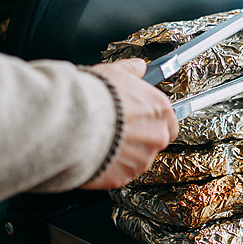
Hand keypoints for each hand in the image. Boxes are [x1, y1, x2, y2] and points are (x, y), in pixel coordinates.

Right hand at [81, 58, 178, 188]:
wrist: (72, 122)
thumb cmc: (95, 97)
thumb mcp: (114, 72)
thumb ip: (131, 70)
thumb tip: (139, 66)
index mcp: (160, 110)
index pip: (170, 122)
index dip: (155, 121)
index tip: (142, 119)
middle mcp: (156, 136)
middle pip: (155, 142)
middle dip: (140, 138)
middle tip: (119, 129)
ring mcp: (141, 159)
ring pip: (138, 159)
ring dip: (125, 153)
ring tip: (103, 140)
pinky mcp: (123, 177)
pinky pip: (119, 172)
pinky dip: (110, 166)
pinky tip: (96, 152)